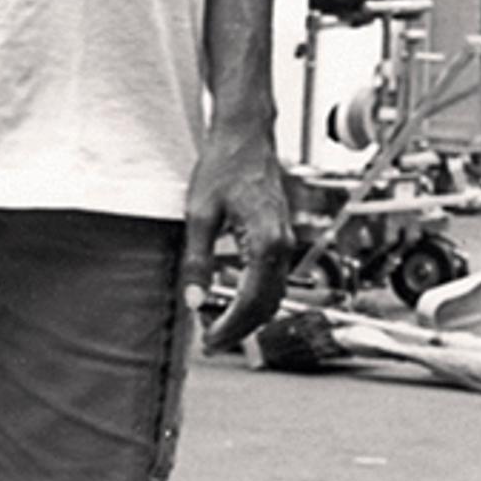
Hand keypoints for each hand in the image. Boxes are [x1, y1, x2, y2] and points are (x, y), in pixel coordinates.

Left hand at [185, 113, 295, 350]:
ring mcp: (286, 242)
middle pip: (267, 305)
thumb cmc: (222, 168)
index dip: (230, 327)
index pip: (251, 302)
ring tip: (217, 325)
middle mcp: (283, 246)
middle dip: (241, 328)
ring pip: (274, 295)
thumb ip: (198, 260)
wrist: (245, 138)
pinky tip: (231, 299)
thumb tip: (194, 300)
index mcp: (266, 244)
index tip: (208, 341)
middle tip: (210, 342)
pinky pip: (274, 279)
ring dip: (249, 315)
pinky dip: (256, 297)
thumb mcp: (199, 215)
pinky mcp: (281, 237)